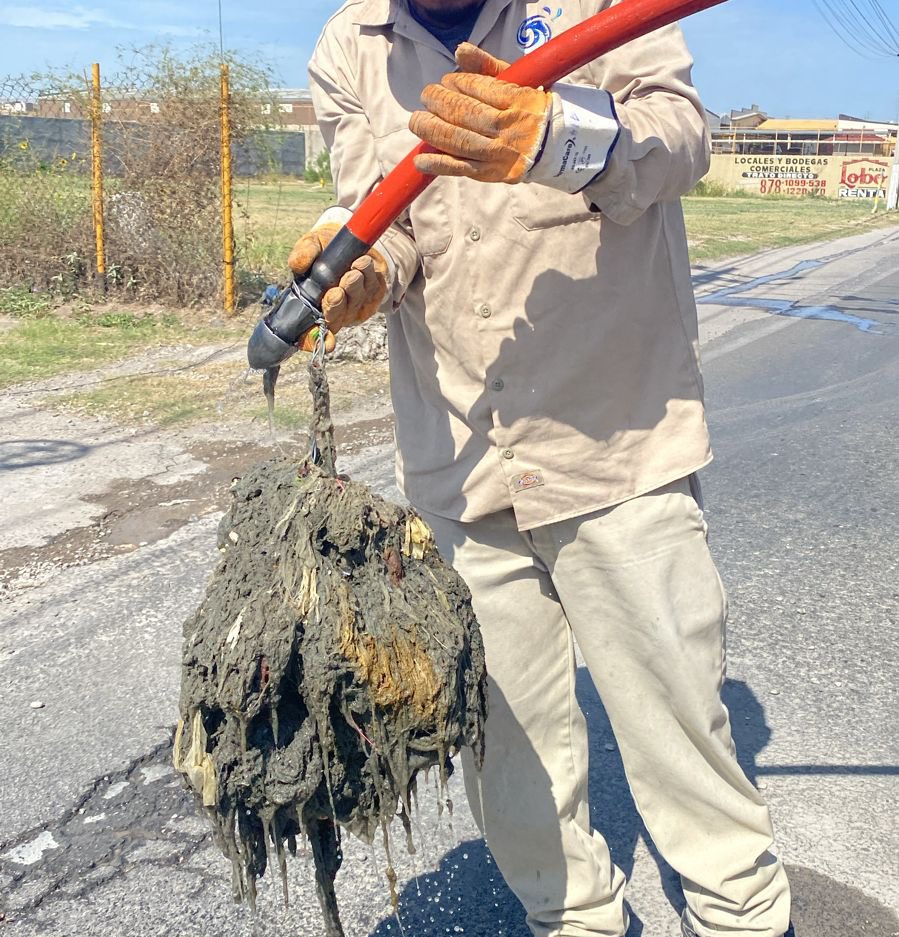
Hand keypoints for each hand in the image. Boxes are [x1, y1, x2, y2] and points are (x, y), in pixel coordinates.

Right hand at [287, 222, 388, 351]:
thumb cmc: (325, 248)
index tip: (325, 342)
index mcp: (314, 306)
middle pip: (336, 318)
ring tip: (353, 271)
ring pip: (356, 301)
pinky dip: (368, 275)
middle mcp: (336, 311)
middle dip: (336, 306)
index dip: (315, 341)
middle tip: (336, 293)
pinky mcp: (375, 293)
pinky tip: (362, 263)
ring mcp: (357, 304)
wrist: (351, 238)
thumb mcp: (311, 246)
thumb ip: (303, 254)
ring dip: (354, 287)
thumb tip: (297, 266)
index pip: (311, 334)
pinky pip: (373, 288)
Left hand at [409, 43, 550, 183]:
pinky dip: (438, 164)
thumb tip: (460, 50)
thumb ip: (487, 66)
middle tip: (427, 96)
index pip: (478, 87)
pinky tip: (421, 160)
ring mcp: (499, 153)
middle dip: (439, 102)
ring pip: (459, 140)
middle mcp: (508, 127)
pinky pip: (461, 168)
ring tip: (418, 121)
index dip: (457, 82)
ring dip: (432, 130)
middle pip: (465, 113)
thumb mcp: (516, 82)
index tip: (448, 81)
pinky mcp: (492, 173)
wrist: (556, 147)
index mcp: (517, 101)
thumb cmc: (531, 110)